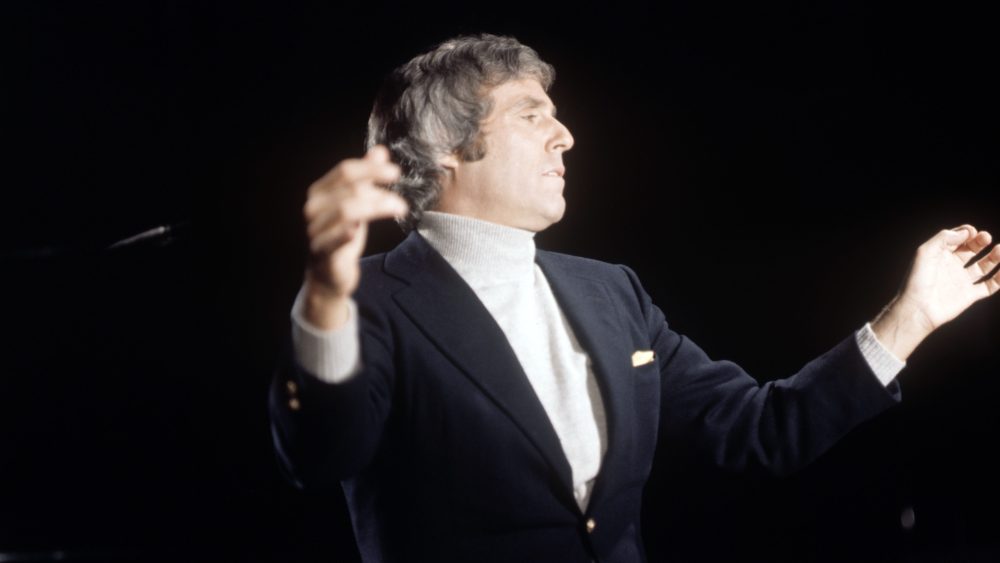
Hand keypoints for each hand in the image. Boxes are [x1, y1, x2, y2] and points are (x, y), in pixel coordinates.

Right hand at [302, 145, 407, 329]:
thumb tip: (380, 151)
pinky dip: (346, 233)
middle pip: (349, 189)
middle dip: (379, 191)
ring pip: (347, 211)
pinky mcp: (321, 252)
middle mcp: (313, 208)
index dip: (371, 169)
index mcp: (320, 192)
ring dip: (376, 208)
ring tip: (398, 211)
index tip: (396, 172)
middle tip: (401, 201)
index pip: (345, 171)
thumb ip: (365, 178)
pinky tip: (358, 232)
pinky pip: (334, 238)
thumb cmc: (341, 236)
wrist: (328, 275)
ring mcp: (314, 230)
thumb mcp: (355, 204)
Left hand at [873, 225, 998, 359]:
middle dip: (980, 241)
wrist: (918, 308)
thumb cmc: (917, 280)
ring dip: (994, 257)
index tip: (971, 232)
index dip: (966, 233)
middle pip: (971, 250)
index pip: (957, 239)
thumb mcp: (925, 252)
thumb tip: (966, 232)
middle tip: (985, 237)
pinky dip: (999, 278)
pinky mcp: (969, 295)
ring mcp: (961, 281)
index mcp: (939, 256)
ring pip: (983, 266)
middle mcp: (951, 266)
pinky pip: (990, 286)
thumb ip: (943, 238)